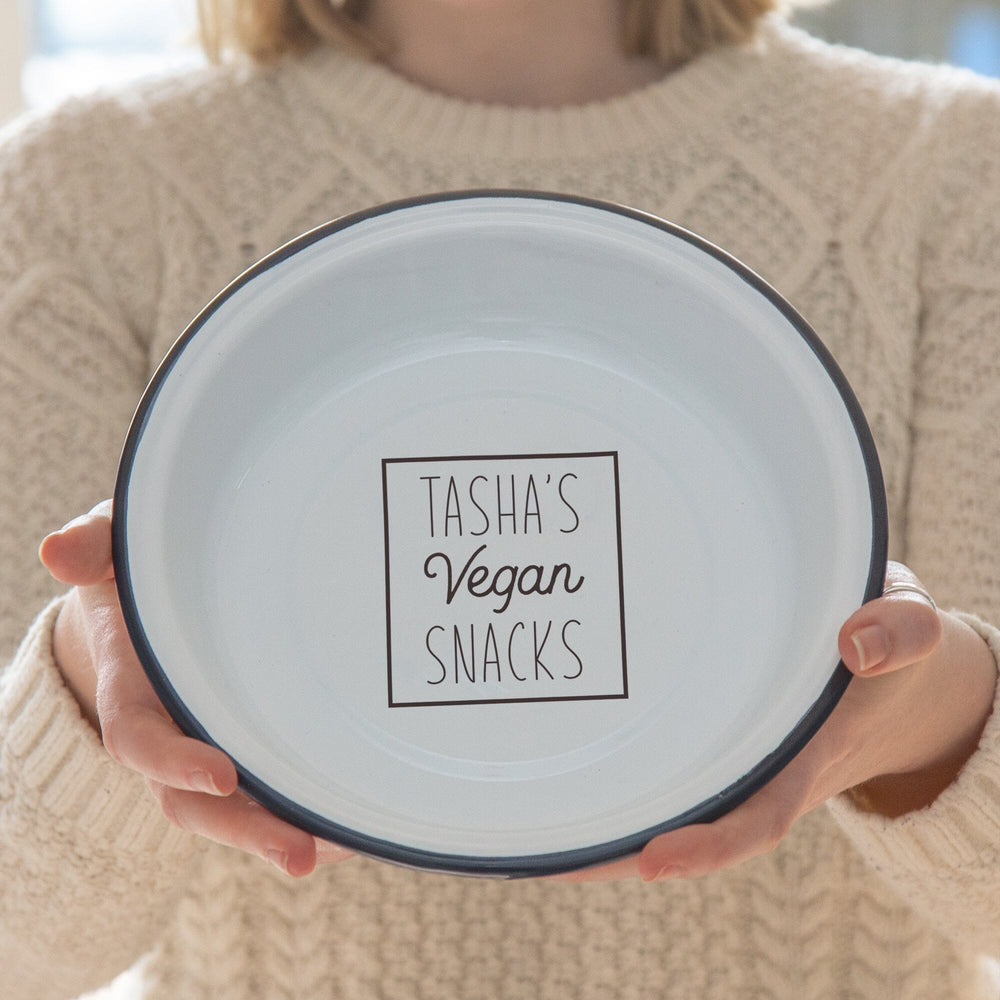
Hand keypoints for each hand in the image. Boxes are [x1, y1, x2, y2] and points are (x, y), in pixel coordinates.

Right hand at [39, 501, 353, 876]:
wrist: (147, 605)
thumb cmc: (135, 573)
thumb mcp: (114, 548)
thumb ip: (93, 545)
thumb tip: (58, 551)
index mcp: (131, 692)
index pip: (140, 741)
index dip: (173, 762)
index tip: (224, 774)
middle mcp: (169, 735)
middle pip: (196, 802)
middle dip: (245, 829)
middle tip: (299, 854)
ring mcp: (206, 749)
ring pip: (237, 810)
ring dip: (284, 833)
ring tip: (342, 848)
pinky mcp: (243, 749)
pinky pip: (268, 793)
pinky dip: (306, 815)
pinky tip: (354, 828)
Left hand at [558, 561, 996, 882]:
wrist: (886, 671)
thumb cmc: (887, 652)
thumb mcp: (911, 632)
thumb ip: (899, 633)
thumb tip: (859, 644)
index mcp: (806, 758)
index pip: (758, 816)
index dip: (709, 844)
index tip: (652, 859)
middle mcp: (759, 770)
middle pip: (685, 823)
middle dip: (618, 848)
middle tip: (546, 854)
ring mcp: (731, 758)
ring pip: (661, 801)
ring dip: (602, 824)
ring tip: (528, 834)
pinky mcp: (710, 736)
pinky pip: (661, 764)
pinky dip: (616, 783)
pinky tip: (561, 780)